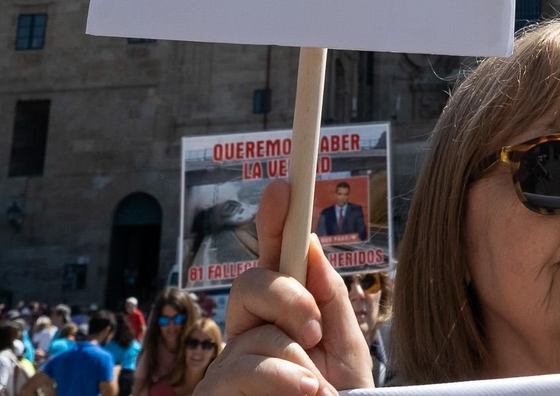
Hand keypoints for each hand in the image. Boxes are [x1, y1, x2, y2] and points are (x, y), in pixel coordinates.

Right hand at [199, 181, 374, 395]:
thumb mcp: (346, 347)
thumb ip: (329, 297)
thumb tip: (309, 241)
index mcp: (283, 314)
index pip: (275, 259)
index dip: (276, 221)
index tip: (284, 184)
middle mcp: (248, 332)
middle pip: (251, 282)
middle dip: (289, 299)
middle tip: (315, 331)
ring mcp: (227, 363)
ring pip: (256, 334)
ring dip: (297, 362)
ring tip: (317, 389)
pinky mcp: (213, 392)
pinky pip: (244, 367)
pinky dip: (283, 380)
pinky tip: (306, 393)